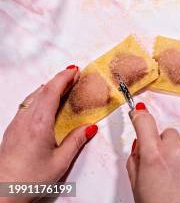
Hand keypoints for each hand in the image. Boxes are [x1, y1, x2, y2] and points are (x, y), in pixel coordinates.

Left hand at [0, 66, 97, 200]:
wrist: (2, 193)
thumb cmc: (28, 180)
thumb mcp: (60, 162)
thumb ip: (76, 141)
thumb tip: (88, 128)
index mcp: (39, 124)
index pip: (52, 91)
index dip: (64, 77)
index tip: (75, 70)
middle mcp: (25, 120)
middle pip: (42, 90)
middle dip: (58, 79)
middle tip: (73, 75)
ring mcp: (16, 125)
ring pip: (32, 97)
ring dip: (48, 88)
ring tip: (61, 87)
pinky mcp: (12, 131)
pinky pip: (26, 106)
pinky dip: (39, 98)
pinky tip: (45, 105)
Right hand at [127, 103, 179, 202]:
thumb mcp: (136, 187)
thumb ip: (135, 163)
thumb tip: (138, 148)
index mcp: (154, 156)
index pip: (145, 121)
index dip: (139, 115)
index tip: (136, 112)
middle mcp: (175, 152)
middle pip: (166, 132)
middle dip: (158, 142)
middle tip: (151, 160)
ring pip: (178, 147)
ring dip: (171, 155)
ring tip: (166, 179)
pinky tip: (178, 185)